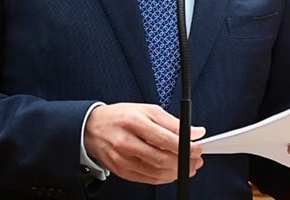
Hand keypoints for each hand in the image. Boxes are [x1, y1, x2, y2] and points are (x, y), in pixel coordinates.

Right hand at [83, 103, 204, 184]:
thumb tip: (196, 132)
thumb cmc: (121, 117)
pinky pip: (147, 179)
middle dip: (184, 162)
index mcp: (134, 122)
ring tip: (188, 166)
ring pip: (155, 172)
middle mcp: (126, 141)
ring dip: (176, 172)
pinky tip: (172, 171)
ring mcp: (122, 159)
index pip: (164, 139)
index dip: (185, 146)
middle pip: (160, 158)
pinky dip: (163, 177)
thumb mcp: (147, 110)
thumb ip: (173, 122)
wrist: (92, 128)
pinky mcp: (121, 170)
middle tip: (196, 160)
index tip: (197, 149)